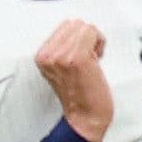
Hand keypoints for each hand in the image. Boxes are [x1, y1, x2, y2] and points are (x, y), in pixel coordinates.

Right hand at [33, 19, 111, 141]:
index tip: (82, 55)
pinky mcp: (76, 58)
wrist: (85, 117)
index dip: (79, 39)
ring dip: (93, 41)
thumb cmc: (80, 94)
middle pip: (75, 24)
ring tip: (92, 60)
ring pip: (85, 27)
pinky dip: (100, 43)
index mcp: (41, 56)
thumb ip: (62, 49)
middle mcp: (48, 55)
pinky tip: (97, 60)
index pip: (65, 26)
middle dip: (86, 38)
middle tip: (89, 58)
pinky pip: (92, 33)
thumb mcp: (61, 68)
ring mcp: (61, 56)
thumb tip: (77, 29)